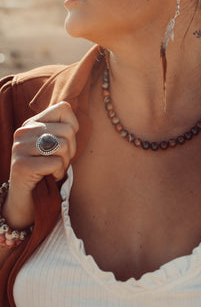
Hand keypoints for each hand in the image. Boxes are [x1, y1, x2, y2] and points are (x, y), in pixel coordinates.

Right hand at [2, 101, 78, 229]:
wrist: (25, 199)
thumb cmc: (45, 170)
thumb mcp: (54, 146)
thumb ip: (62, 130)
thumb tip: (75, 122)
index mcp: (32, 122)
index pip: (64, 108)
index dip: (73, 127)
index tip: (65, 142)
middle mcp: (23, 131)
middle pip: (68, 130)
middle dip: (71, 150)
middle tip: (61, 161)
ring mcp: (20, 148)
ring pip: (63, 146)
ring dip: (65, 163)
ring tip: (54, 169)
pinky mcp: (21, 165)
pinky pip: (55, 163)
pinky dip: (58, 173)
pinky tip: (49, 177)